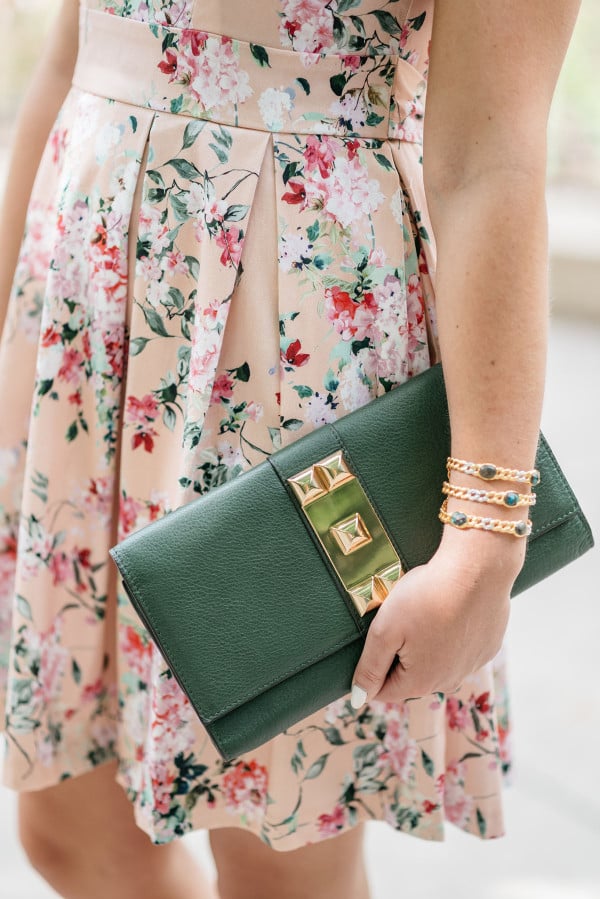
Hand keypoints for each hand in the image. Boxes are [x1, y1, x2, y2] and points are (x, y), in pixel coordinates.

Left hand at [350, 526, 525, 708]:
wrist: (477, 570)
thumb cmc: (427, 596)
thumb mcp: (385, 630)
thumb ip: (369, 667)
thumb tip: (358, 698)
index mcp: (420, 682)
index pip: (382, 690)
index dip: (371, 666)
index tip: (374, 638)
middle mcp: (449, 682)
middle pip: (410, 676)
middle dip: (399, 653)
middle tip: (400, 618)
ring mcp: (471, 666)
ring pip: (437, 662)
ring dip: (427, 643)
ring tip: (426, 610)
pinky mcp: (487, 647)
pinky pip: (461, 648)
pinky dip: (452, 633)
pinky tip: (451, 609)